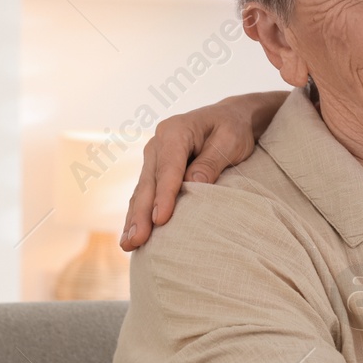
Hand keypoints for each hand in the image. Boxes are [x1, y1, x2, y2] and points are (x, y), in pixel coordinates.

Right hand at [120, 91, 285, 250]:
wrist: (229, 118)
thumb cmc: (233, 129)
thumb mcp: (230, 141)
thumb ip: (211, 162)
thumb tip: (194, 184)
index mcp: (176, 131)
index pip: (168, 167)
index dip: (164, 195)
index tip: (160, 219)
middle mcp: (158, 143)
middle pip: (149, 182)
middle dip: (141, 213)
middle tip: (136, 241)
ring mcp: (153, 157)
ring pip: (142, 191)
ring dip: (135, 218)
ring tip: (129, 244)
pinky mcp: (155, 169)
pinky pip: (145, 193)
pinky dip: (138, 213)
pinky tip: (133, 234)